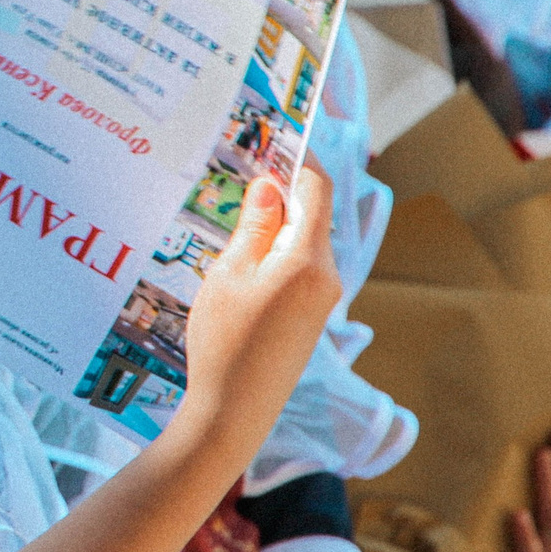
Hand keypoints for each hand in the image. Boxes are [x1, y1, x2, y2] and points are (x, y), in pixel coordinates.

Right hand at [173, 166, 341, 445]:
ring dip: (275, 224)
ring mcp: (322, 300)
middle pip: (311, 214)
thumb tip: (271, 186)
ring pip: (303, 242)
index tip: (276, 138)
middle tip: (242, 172)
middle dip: (281, 190)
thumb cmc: (224, 343)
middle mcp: (326, 277)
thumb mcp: (228, 275)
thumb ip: (254, 227)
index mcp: (307, 260)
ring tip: (234, 216)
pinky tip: (242, 259)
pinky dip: (276, 252)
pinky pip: (299, 268)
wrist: (234, 413)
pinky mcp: (311, 318)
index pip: (316, 189)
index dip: (298, 158)